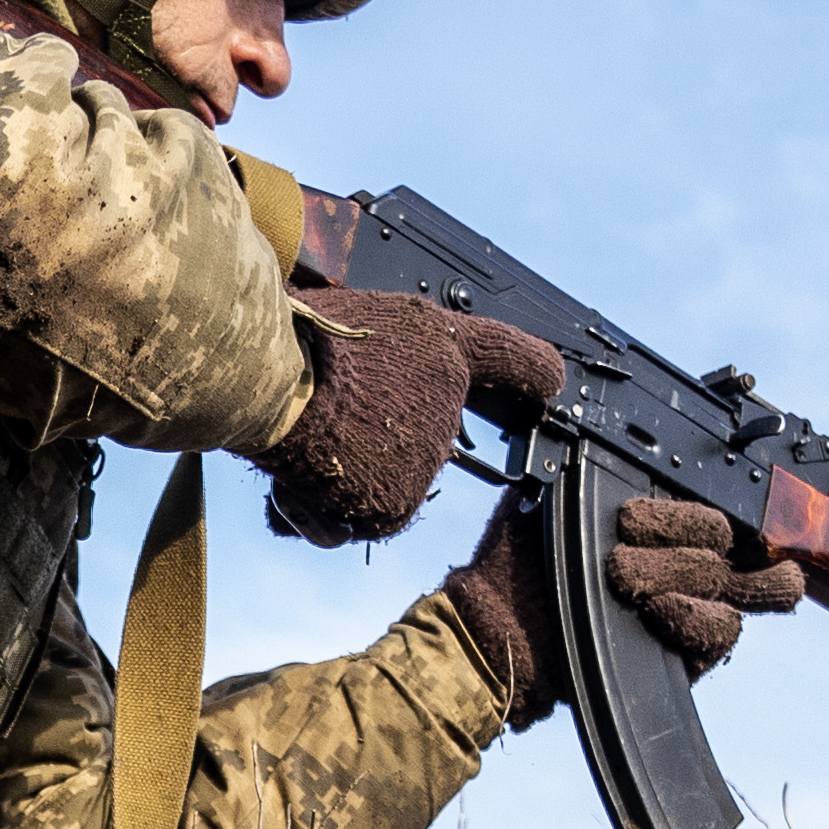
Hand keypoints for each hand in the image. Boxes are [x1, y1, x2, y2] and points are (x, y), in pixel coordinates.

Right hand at [257, 288, 569, 547]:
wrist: (278, 385)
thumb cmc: (298, 340)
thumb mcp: (350, 313)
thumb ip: (381, 349)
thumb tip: (383, 380)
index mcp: (440, 343)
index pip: (510, 355)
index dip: (532, 369)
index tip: (551, 382)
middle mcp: (446, 400)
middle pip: (421, 432)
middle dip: (376, 433)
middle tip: (328, 411)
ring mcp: (426, 456)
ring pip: (382, 478)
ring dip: (342, 473)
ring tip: (308, 437)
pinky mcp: (397, 503)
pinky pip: (356, 515)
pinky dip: (322, 507)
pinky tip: (302, 473)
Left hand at [439, 489, 801, 724]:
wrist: (508, 628)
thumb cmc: (522, 560)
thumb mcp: (548, 494)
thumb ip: (584, 460)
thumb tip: (596, 417)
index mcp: (658, 512)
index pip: (716, 494)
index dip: (700, 501)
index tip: (638, 516)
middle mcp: (684, 553)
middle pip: (721, 531)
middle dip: (674, 529)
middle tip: (621, 540)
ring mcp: (695, 599)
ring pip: (720, 574)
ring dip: (670, 570)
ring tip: (619, 575)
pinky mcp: (696, 648)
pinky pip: (723, 628)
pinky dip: (693, 616)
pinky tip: (657, 607)